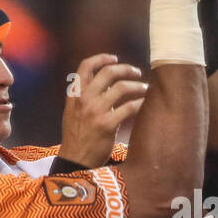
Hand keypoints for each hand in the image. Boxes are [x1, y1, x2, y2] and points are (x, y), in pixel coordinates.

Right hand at [59, 53, 147, 167]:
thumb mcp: (73, 111)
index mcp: (75, 94)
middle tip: (137, 72)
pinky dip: (140, 103)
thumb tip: (101, 82)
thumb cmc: (77, 136)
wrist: (75, 160)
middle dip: (126, 69)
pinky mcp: (107, 125)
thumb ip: (83, 96)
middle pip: (108, 72)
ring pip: (122, 87)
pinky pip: (129, 107)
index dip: (101, 58)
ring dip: (137, 86)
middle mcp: (84, 99)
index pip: (85, 66)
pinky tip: (144, 104)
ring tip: (145, 89)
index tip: (114, 58)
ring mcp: (95, 111)